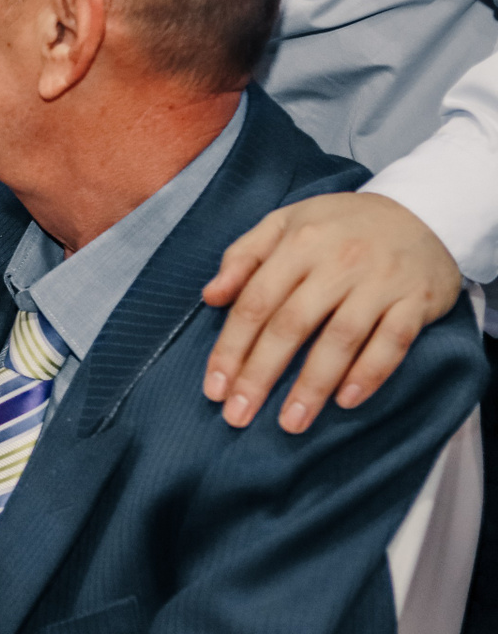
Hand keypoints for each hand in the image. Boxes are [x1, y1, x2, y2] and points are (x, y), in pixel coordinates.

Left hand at [202, 192, 460, 432]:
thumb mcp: (285, 223)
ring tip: (290, 423)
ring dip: (313, 385)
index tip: (214, 389)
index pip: (255, 302)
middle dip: (260, 374)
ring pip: (340, 339)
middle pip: (291, 325)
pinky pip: (392, 342)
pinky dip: (370, 373)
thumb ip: (243, 257)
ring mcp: (380, 281)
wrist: (423, 211)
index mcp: (298, 243)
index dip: (231, 348)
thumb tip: (210, 296)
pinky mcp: (416, 300)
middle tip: (238, 416)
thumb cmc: (339, 225)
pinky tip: (346, 401)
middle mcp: (338, 261)